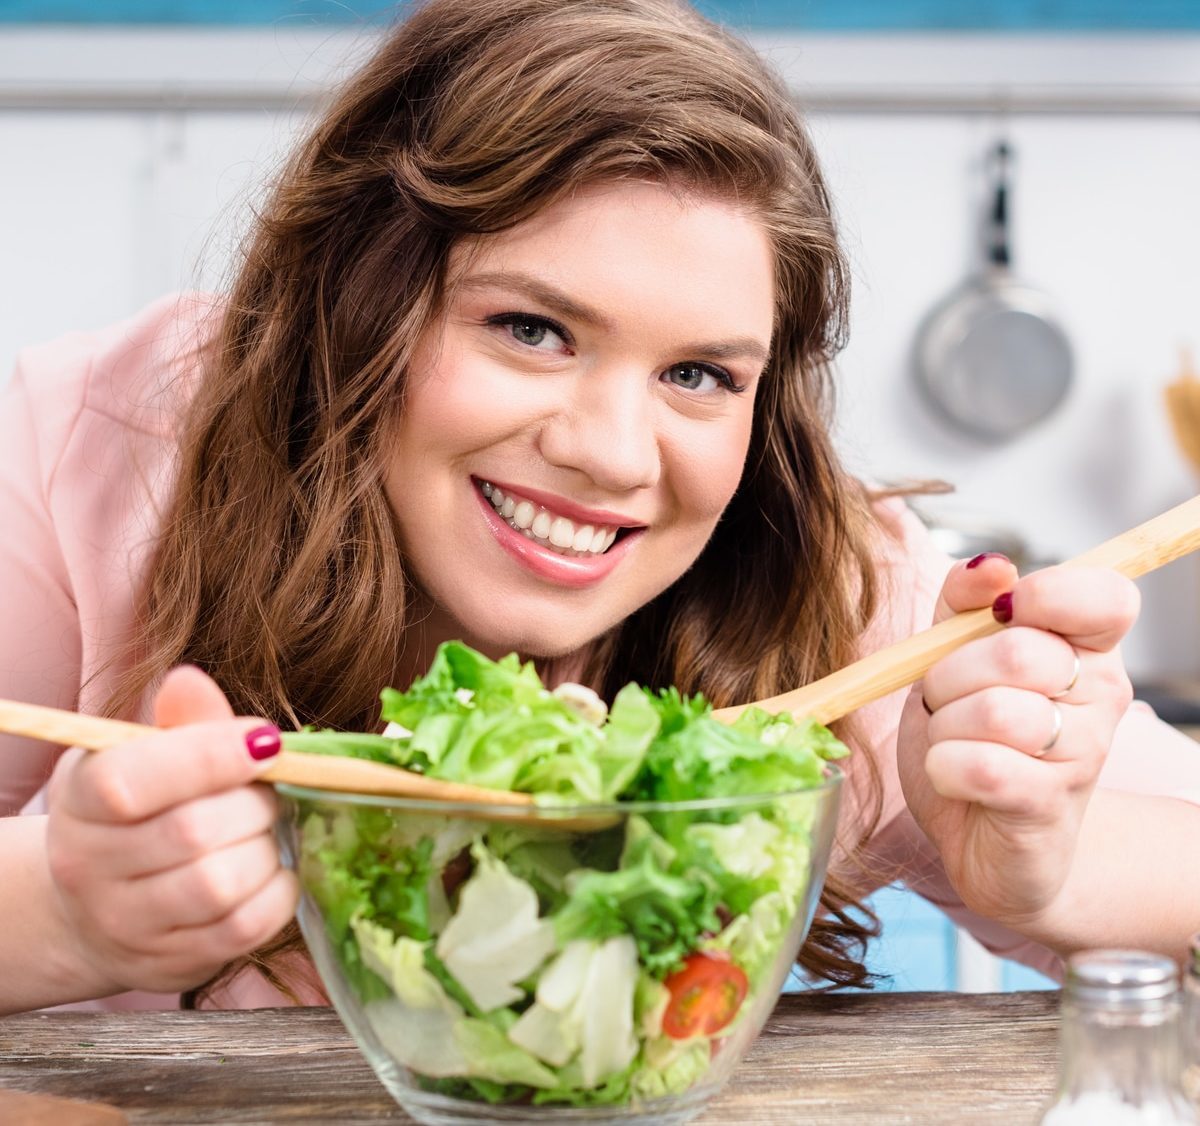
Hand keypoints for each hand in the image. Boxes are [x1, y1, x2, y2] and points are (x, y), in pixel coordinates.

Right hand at [44, 666, 297, 994]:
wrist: (94, 906)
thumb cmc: (138, 812)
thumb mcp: (145, 755)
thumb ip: (181, 722)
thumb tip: (190, 681)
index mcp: (82, 799)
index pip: (132, 781)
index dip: (209, 756)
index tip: (266, 739)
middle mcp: (90, 867)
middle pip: (192, 833)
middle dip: (254, 803)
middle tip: (266, 792)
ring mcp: (126, 924)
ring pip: (220, 885)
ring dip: (265, 849)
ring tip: (263, 833)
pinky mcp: (171, 964)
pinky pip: (243, 928)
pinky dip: (277, 893)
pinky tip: (272, 871)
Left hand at [896, 554, 1137, 929]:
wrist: (984, 840)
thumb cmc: (974, 739)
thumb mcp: (955, 656)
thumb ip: (964, 603)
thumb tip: (991, 565)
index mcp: (1087, 649)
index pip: (1106, 596)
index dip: (1045, 594)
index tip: (1002, 616)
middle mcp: (1100, 698)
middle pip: (1018, 652)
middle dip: (950, 673)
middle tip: (947, 699)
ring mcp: (1080, 757)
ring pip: (993, 711)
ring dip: (944, 724)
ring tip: (953, 740)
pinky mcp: (1045, 808)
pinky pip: (977, 765)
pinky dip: (942, 766)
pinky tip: (952, 776)